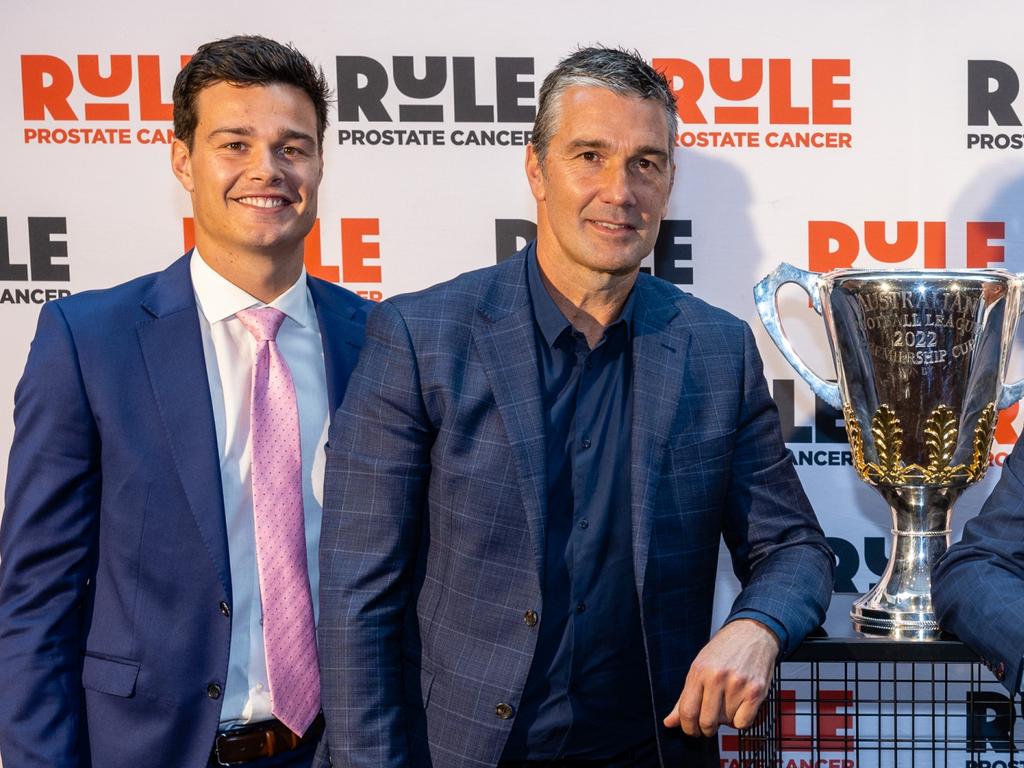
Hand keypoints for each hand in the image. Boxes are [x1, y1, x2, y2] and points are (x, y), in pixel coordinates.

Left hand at [662, 618, 778, 736]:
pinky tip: (740, 706)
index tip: (691, 730)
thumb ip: (684, 698)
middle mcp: (718, 678)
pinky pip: (744, 723)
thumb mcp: (698, 667)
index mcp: (699, 671)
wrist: (752, 633)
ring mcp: (738, 685)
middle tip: (708, 723)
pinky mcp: (756, 691)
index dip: (687, 727)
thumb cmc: (724, 650)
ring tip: (728, 701)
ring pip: (726, 723)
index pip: (687, 711)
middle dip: (706, 729)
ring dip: (725, 719)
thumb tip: (669, 723)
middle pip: (707, 722)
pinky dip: (741, 720)